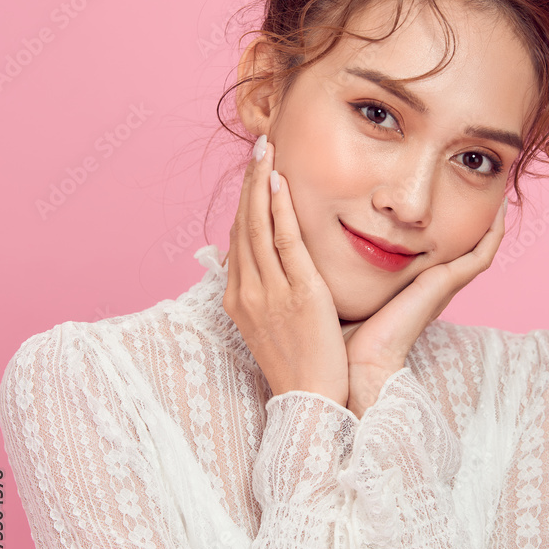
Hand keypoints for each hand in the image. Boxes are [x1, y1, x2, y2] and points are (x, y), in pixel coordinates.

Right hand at [222, 136, 349, 407]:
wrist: (311, 402)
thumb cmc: (298, 365)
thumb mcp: (270, 327)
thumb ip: (265, 294)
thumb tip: (259, 270)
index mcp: (238, 298)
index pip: (238, 238)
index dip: (244, 202)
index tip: (252, 173)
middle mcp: (247, 291)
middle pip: (243, 225)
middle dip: (249, 183)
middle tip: (258, 147)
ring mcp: (268, 292)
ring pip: (258, 226)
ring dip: (260, 184)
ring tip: (265, 151)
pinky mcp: (297, 293)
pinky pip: (284, 242)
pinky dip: (279, 209)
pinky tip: (279, 183)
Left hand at [342, 199, 507, 418]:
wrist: (359, 367)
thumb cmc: (345, 337)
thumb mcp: (344, 296)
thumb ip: (339, 276)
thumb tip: (314, 251)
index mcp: (411, 291)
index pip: (432, 256)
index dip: (442, 232)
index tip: (445, 205)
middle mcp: (431, 287)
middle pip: (460, 250)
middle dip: (474, 224)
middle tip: (484, 192)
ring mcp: (441, 286)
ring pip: (477, 250)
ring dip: (490, 224)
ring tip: (500, 194)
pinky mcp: (444, 284)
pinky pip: (479, 257)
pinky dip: (492, 235)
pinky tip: (499, 211)